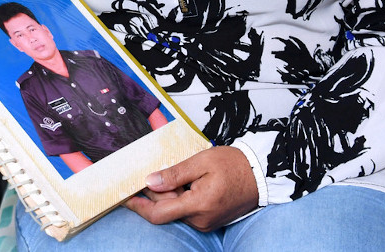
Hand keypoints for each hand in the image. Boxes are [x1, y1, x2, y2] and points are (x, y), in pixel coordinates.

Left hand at [124, 146, 257, 231]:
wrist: (260, 174)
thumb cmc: (234, 165)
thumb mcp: (202, 162)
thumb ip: (174, 173)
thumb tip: (150, 181)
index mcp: (198, 204)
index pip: (158, 213)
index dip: (138, 206)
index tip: (124, 196)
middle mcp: (200, 219)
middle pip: (165, 209)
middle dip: (154, 193)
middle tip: (150, 173)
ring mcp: (205, 222)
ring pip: (175, 211)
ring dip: (169, 195)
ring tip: (176, 174)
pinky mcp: (209, 221)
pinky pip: (186, 212)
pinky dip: (179, 198)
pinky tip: (184, 183)